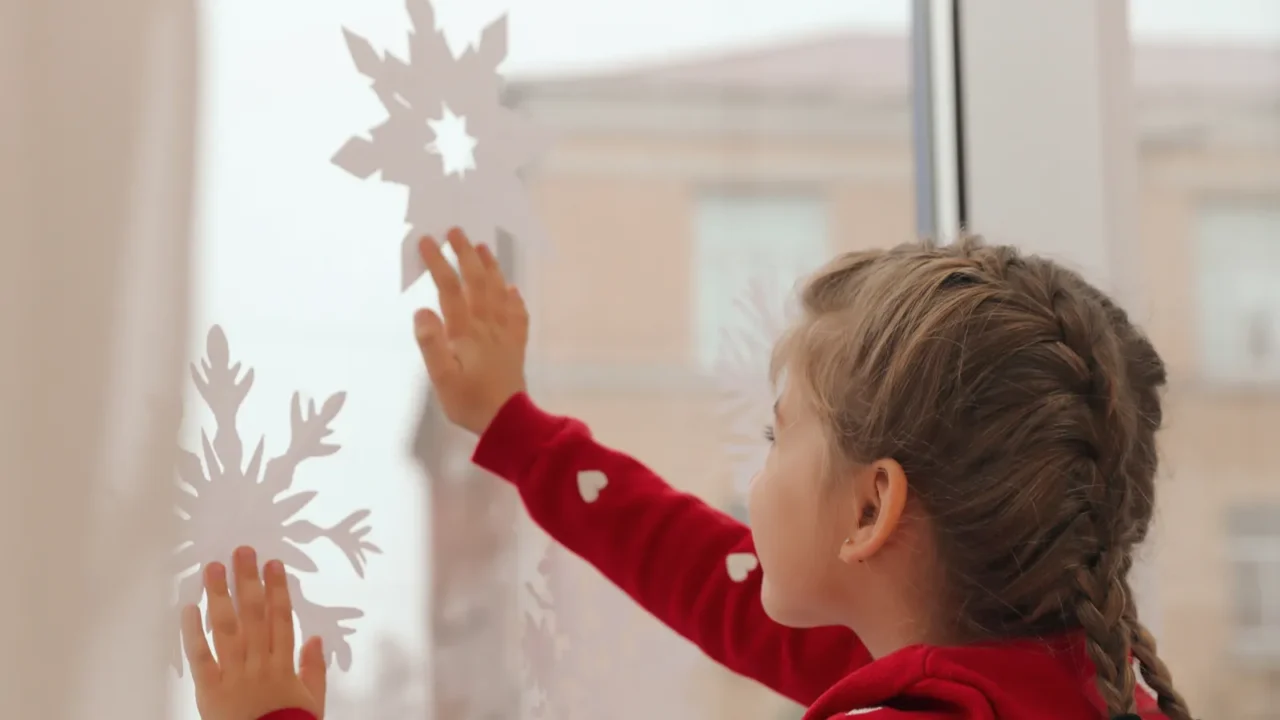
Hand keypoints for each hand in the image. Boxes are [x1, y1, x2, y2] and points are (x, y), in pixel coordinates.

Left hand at [182, 547, 325, 719]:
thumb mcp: (312, 700)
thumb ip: (314, 668)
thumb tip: (317, 637)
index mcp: (284, 665)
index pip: (281, 619)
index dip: (277, 589)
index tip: (273, 563)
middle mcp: (259, 665)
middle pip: (254, 616)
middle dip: (248, 581)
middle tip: (242, 551)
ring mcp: (234, 676)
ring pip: (228, 630)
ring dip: (220, 596)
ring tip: (213, 568)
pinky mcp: (210, 691)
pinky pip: (201, 658)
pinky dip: (193, 633)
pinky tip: (188, 609)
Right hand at [415, 228, 528, 433]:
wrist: (509, 422)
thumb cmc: (470, 403)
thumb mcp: (441, 378)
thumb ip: (431, 344)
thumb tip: (422, 311)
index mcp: (465, 332)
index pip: (449, 289)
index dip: (438, 263)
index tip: (426, 241)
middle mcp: (487, 326)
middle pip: (477, 282)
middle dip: (465, 254)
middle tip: (455, 231)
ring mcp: (504, 335)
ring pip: (499, 293)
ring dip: (490, 268)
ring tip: (483, 247)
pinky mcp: (515, 347)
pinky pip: (518, 316)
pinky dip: (514, 299)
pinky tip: (513, 290)